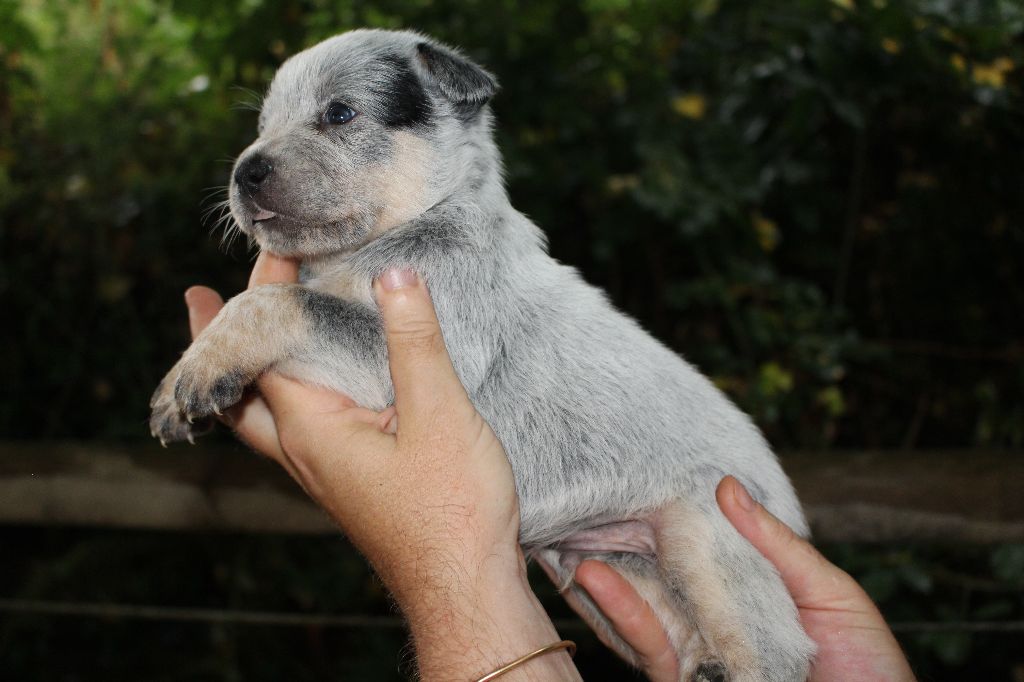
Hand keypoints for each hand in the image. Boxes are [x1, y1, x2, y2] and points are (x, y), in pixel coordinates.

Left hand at [184, 253, 579, 680]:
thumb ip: (414, 343)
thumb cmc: (451, 512)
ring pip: (265, 409)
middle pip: (239, 388)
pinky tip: (319, 380)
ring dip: (251, 364)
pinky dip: (290, 387)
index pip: (261, 349)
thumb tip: (395, 275)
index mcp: (311, 430)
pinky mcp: (350, 480)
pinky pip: (300, 424)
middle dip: (219, 340)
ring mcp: (324, 471)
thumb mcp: (440, 415)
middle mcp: (304, 452)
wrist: (466, 588)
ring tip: (247, 331)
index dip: (262, 293)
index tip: (274, 246)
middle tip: (201, 299)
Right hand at [574, 476, 916, 681]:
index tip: (636, 485)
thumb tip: (726, 485)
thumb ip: (776, 545)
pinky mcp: (685, 680)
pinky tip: (596, 582)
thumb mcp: (830, 594)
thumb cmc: (869, 669)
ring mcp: (699, 655)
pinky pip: (648, 650)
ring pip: (641, 614)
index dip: (665, 523)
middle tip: (587, 506)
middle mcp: (715, 624)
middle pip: (658, 580)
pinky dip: (622, 615)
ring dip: (606, 580)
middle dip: (619, 544)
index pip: (698, 555)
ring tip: (579, 549)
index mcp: (747, 597)